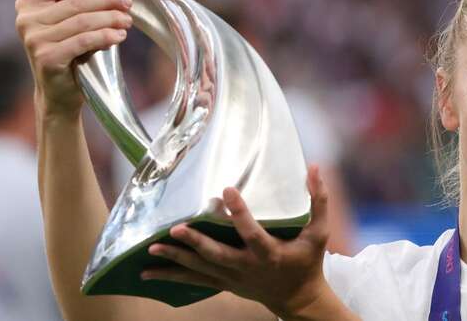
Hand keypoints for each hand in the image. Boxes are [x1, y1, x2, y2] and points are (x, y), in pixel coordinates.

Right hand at [14, 0, 132, 117]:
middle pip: (76, 1)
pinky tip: (119, 36)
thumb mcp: (70, 23)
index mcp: (30, 3)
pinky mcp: (47, 57)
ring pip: (83, 21)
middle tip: (128, 2)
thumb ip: (78, 2)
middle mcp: (27, 19)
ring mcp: (35, 39)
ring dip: (111, 19)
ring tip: (127, 21)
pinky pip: (83, 41)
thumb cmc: (68, 53)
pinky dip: (105, 36)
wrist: (58, 94)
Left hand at [143, 165, 342, 318]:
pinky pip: (194, 280)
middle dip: (196, 243)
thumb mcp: (319, 233)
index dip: (239, 213)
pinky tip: (147, 272)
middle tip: (176, 229)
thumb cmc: (308, 261)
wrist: (298, 298)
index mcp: (269, 253)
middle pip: (217, 255)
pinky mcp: (224, 283)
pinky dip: (171, 276)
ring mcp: (232, 278)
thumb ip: (319, 201)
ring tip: (152, 250)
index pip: (251, 232)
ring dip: (176, 259)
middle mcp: (247, 267)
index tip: (226, 190)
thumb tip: (316, 167)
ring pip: (200, 269)